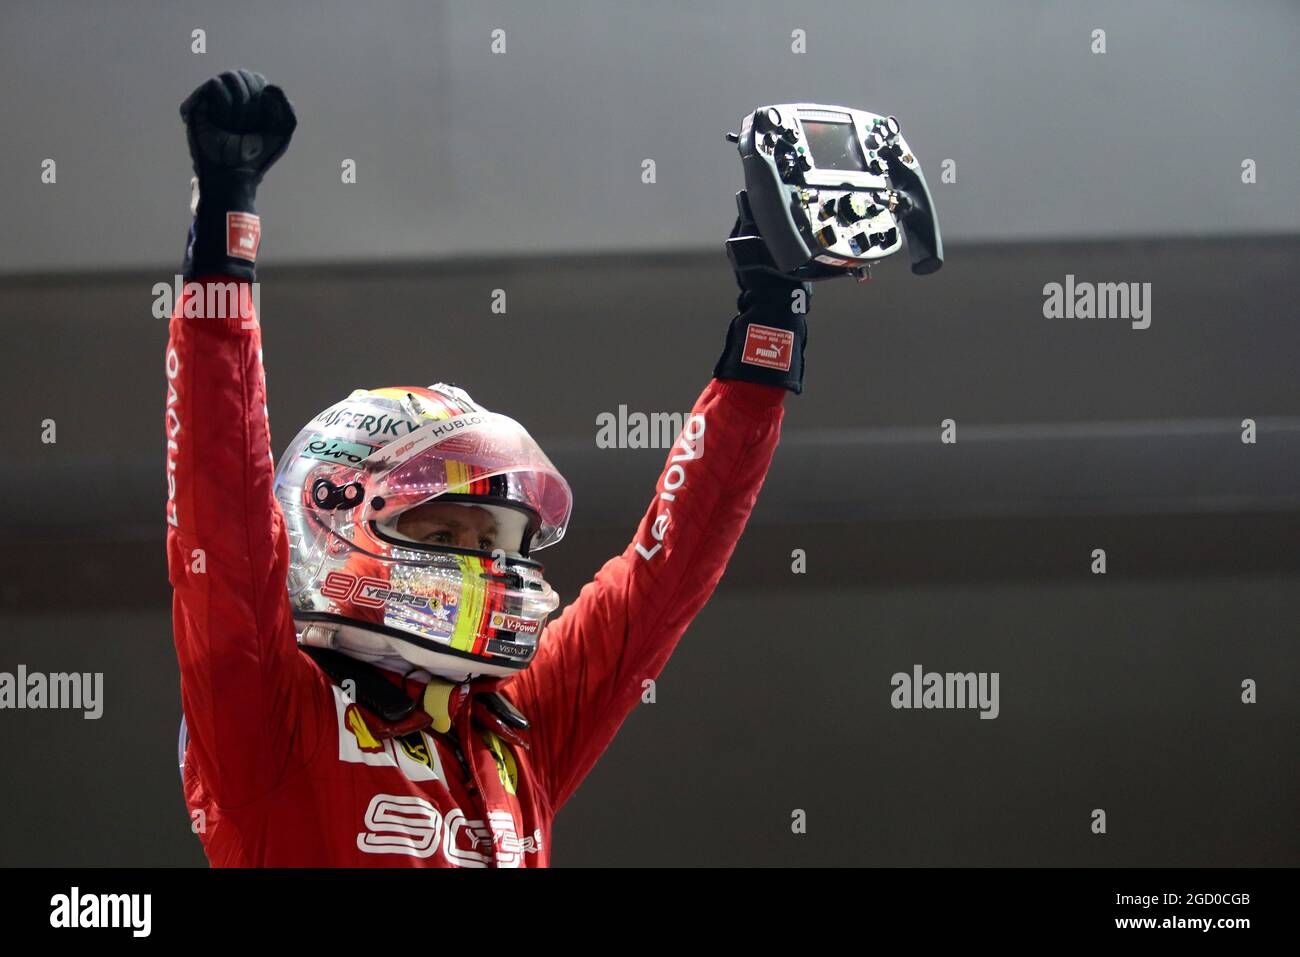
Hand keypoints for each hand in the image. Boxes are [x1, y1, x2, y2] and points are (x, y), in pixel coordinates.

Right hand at [180, 70, 295, 183]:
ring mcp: (216, 99)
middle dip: (250, 101)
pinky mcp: (200, 105)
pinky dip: (224, 101)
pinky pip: (215, 86)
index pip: (256, 79)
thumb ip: (287, 107)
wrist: (234, 174)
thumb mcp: (283, 131)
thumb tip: (268, 86)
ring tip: (233, 125)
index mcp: (253, 100)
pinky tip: (223, 120)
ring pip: (230, 77)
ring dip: (238, 104)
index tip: (263, 120)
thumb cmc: (259, 156)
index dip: (263, 95)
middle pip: (243, 75)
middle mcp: (233, 96)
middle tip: (245, 126)